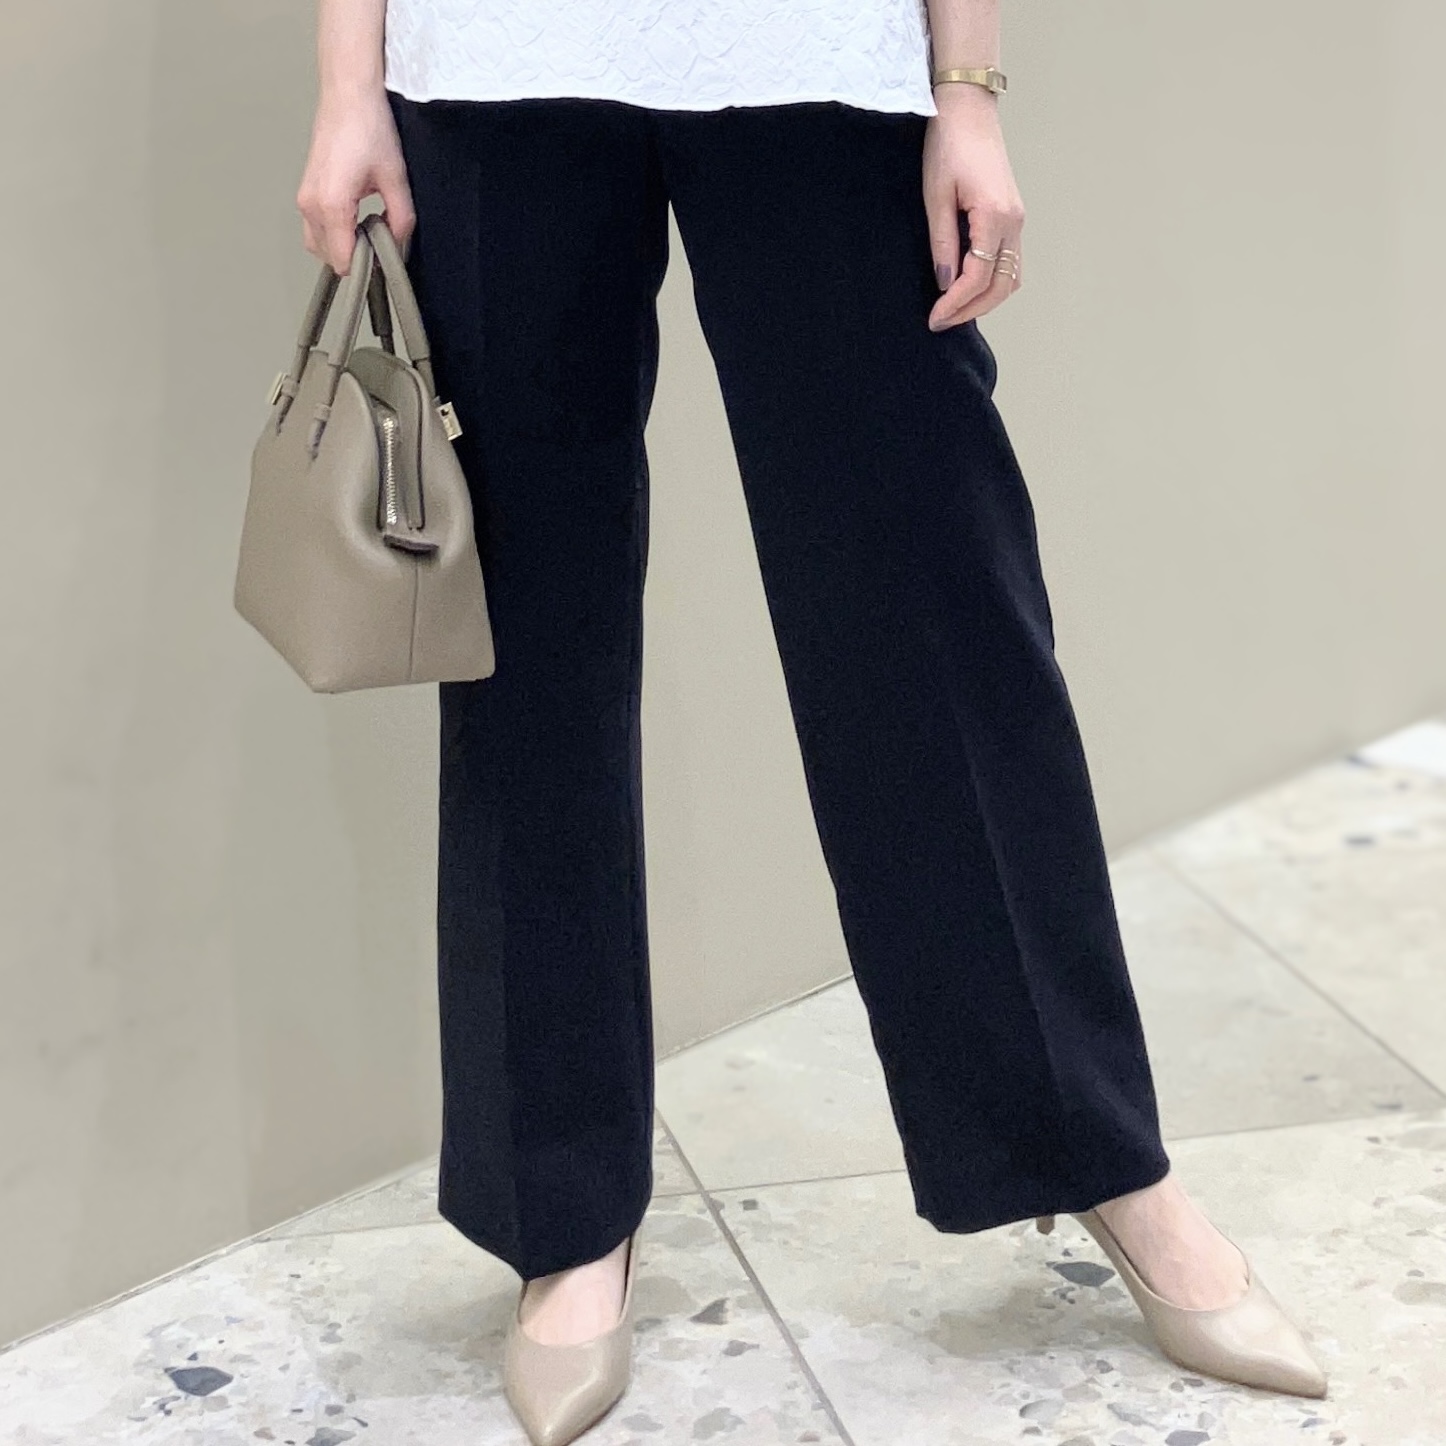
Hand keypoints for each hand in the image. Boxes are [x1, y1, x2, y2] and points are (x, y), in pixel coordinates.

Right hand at [296, 89, 415, 276]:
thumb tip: (398, 243)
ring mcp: (304, 197)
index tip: (384, 260)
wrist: (348, 94)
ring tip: (368, 230)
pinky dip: (333, 232)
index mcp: (332, 205)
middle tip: (380, 243)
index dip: (366, 267)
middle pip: (328, 257)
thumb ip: (400, 218)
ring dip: (342, 245)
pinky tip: (356, 219)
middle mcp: (311, 204)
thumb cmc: (368, 127)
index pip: (343, 261)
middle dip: (354, 257)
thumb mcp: (396, 178)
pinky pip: (315, 227)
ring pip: (318, 244)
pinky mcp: (305, 190)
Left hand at [923, 85, 1023, 330]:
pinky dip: (992, 282)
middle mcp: (1014, 221)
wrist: (968, 109)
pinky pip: (1009, 261)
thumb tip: (944, 283)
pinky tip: (967, 287)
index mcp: (995, 216)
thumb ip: (941, 243)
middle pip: (1001, 285)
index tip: (934, 318)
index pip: (977, 277)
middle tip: (942, 322)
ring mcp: (1017, 219)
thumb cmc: (949, 145)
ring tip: (954, 310)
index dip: (955, 303)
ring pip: (1011, 277)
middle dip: (972, 310)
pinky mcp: (1012, 215)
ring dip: (985, 299)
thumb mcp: (935, 196)